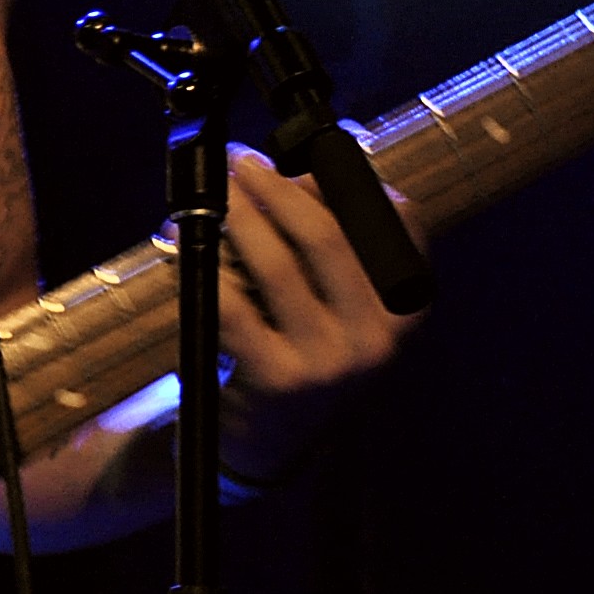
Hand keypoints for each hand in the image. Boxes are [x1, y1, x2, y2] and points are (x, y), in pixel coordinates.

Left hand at [214, 146, 422, 473]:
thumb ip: (343, 236)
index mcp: (407, 306)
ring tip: (217, 192)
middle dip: (276, 186)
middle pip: (324, 233)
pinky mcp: (279, 379)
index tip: (300, 153)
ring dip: (237, 215)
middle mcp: (380, 336)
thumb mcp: (345, 302)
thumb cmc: (307, 352)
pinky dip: (203, 265)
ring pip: (275, 263)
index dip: (340, 176)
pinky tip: (186, 244)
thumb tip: (326, 149)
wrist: (273, 444)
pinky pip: (232, 303)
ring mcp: (331, 361)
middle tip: (242, 162)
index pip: (393, 217)